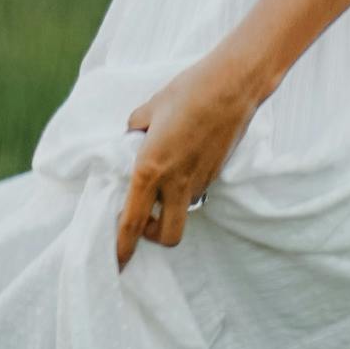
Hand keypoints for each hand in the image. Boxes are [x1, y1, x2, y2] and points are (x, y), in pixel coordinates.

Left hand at [116, 48, 265, 268]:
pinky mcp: (216, 175)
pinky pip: (196, 192)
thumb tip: (132, 137)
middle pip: (166, 236)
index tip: (116, 263)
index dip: (122, 247)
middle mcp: (175, 183)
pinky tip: (184, 160)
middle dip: (152, 236)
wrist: (233, 86)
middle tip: (143, 216)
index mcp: (150, 168)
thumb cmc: (188, 91)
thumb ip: (136, 128)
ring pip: (183, 213)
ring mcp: (199, 181)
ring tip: (163, 181)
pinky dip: (186, 187)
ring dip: (169, 208)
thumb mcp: (151, 107)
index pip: (132, 221)